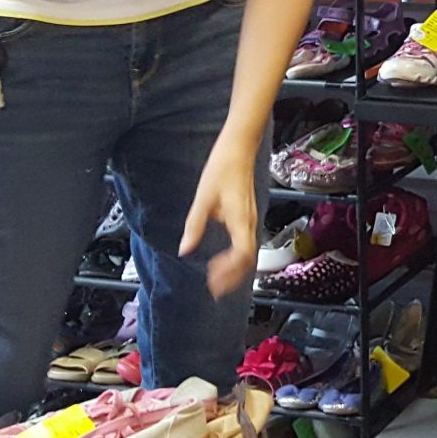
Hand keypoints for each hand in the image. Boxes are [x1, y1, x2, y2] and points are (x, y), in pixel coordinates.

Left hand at [180, 143, 258, 299]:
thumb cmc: (223, 168)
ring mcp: (251, 218)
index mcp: (240, 221)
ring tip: (218, 278)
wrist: (239, 148)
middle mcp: (249, 222)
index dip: (229, 273)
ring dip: (235, 269)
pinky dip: (237, 256)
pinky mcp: (248, 214)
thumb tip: (185, 250)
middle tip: (215, 290)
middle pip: (248, 260)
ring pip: (249, 253)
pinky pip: (246, 242)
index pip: (241, 256)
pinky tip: (224, 257)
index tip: (213, 281)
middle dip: (233, 278)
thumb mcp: (203, 199)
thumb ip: (195, 226)